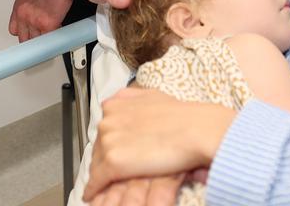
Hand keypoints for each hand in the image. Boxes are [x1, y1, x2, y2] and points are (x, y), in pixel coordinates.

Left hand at [9, 0, 73, 41]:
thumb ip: (28, 7)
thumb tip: (34, 15)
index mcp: (18, 9)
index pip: (14, 31)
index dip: (23, 34)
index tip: (28, 37)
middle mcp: (24, 16)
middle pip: (24, 39)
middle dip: (33, 39)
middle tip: (42, 37)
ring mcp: (35, 21)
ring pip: (37, 40)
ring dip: (44, 39)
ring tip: (51, 35)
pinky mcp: (48, 23)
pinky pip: (50, 38)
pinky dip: (54, 37)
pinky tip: (58, 31)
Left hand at [84, 88, 234, 199]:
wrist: (195, 130)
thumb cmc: (181, 115)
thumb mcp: (152, 95)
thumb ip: (131, 98)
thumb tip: (120, 101)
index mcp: (115, 104)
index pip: (103, 129)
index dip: (109, 143)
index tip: (113, 151)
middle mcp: (108, 120)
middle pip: (98, 146)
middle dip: (104, 158)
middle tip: (116, 168)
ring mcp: (109, 141)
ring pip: (96, 164)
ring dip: (100, 174)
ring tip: (106, 184)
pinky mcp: (113, 163)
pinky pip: (97, 181)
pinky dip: (95, 189)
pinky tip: (94, 194)